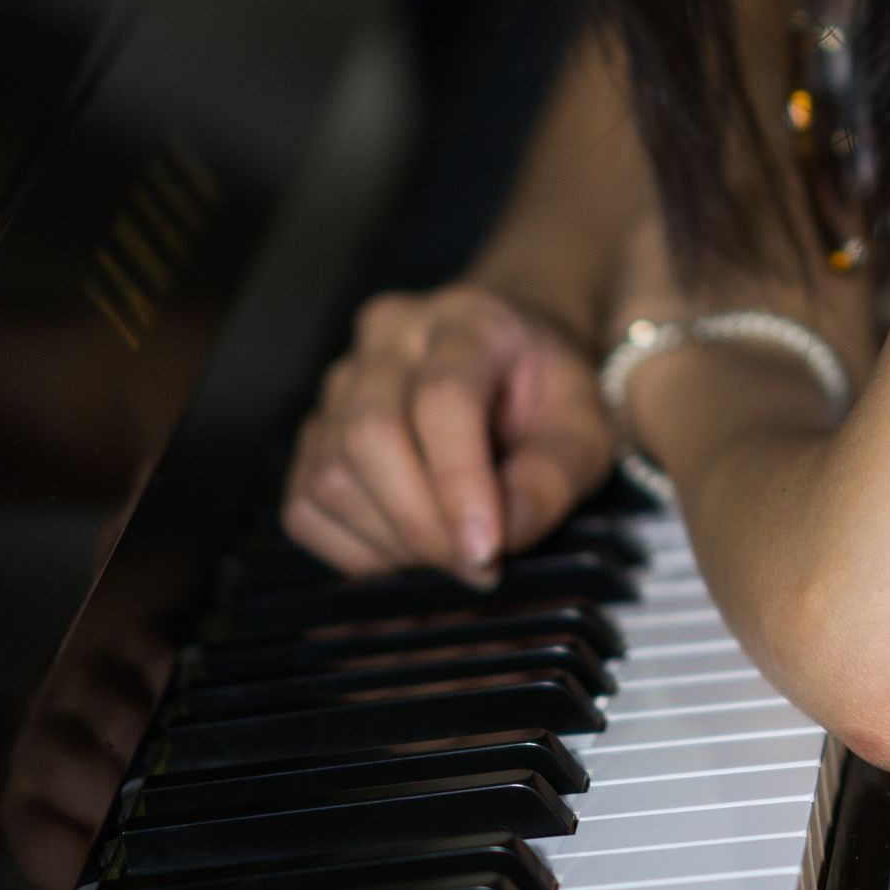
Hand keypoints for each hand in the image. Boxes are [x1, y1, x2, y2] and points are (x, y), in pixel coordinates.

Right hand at [282, 285, 613, 583]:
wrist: (513, 356)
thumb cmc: (549, 394)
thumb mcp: (583, 431)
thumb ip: (550, 480)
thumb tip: (495, 543)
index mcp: (468, 321)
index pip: (442, 398)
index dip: (458, 483)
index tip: (486, 551)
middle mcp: (391, 337)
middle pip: (371, 434)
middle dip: (422, 523)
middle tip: (476, 567)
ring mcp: (342, 379)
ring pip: (331, 475)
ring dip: (391, 542)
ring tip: (449, 556)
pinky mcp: (314, 430)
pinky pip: (305, 506)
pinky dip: (354, 550)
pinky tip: (406, 551)